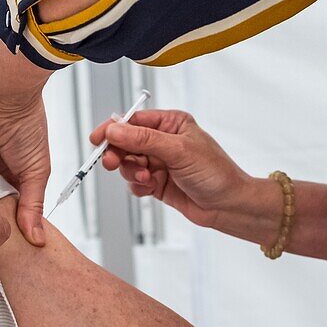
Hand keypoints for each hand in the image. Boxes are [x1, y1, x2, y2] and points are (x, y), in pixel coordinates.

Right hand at [91, 110, 256, 229]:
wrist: (227, 206)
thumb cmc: (215, 173)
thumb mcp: (178, 151)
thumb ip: (144, 140)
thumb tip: (115, 130)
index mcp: (171, 124)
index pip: (134, 121)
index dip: (113, 129)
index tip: (98, 139)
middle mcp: (163, 141)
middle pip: (126, 143)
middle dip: (119, 154)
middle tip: (112, 163)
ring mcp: (159, 162)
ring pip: (128, 163)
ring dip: (131, 172)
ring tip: (146, 178)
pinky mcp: (157, 182)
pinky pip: (135, 181)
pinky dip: (138, 185)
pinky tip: (150, 187)